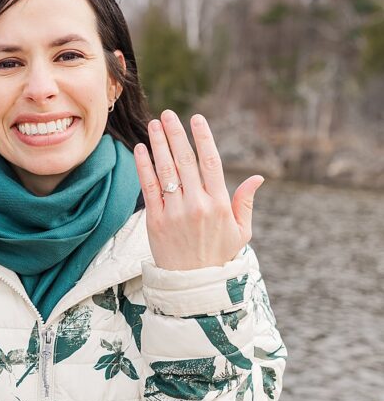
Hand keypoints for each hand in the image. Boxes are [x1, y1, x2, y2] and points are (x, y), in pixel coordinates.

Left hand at [134, 109, 263, 270]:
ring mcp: (175, 213)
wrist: (194, 286)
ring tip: (154, 124)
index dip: (203, 138)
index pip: (211, 162)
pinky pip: (149, 189)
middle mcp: (197, 205)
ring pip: (166, 171)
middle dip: (176, 134)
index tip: (196, 118)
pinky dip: (144, 167)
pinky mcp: (156, 222)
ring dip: (159, 144)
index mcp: (220, 204)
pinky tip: (141, 149)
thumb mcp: (241, 232)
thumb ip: (245, 202)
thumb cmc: (219, 256)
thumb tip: (258, 178)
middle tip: (168, 114)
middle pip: (185, 161)